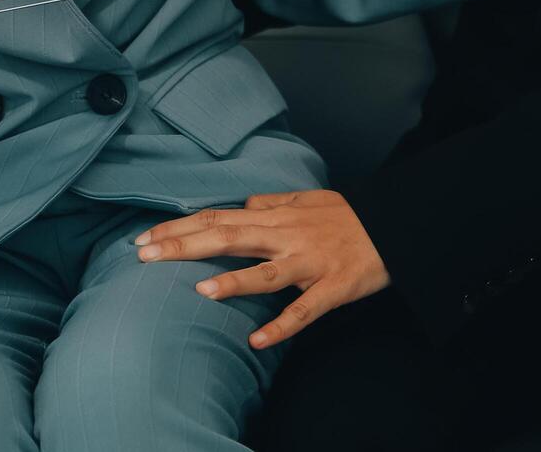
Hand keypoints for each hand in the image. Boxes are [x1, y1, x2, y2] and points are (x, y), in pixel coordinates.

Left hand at [134, 189, 388, 348]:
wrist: (397, 227)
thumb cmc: (349, 215)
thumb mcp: (307, 199)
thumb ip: (273, 201)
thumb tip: (244, 203)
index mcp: (277, 217)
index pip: (219, 218)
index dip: (180, 227)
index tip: (145, 237)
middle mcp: (287, 237)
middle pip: (229, 238)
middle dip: (184, 246)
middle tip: (144, 255)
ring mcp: (309, 263)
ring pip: (266, 273)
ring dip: (233, 281)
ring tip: (199, 289)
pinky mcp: (333, 287)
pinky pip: (305, 309)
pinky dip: (282, 325)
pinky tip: (258, 340)